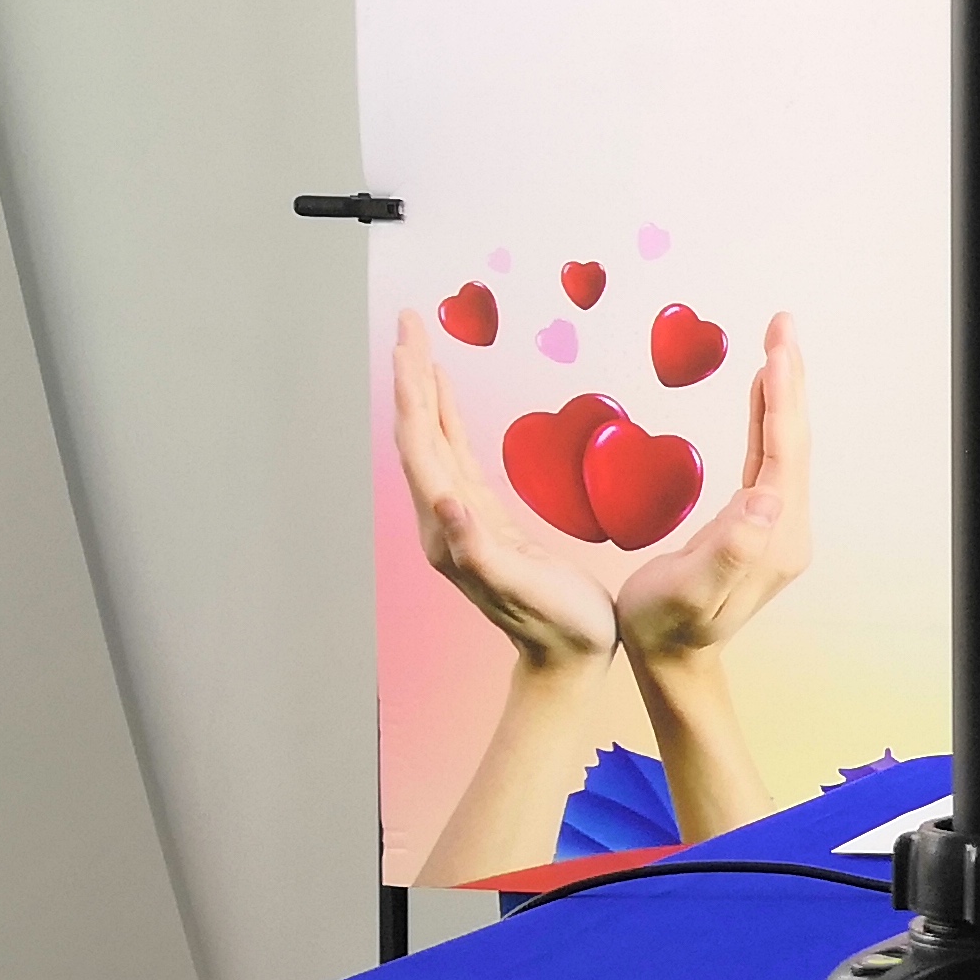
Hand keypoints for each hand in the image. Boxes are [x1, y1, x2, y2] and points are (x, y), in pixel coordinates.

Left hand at [392, 311, 613, 668]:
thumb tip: (447, 502)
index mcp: (448, 528)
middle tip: (411, 322)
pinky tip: (448, 398)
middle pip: (418, 433)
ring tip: (420, 345)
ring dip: (424, 391)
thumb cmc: (558, 625)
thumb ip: (479, 549)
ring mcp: (460, 516)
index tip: (412, 342)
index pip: (421, 445)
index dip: (413, 391)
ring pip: (434, 439)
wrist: (568, 658)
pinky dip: (448, 418)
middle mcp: (444, 517)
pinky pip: (457, 455)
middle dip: (411, 376)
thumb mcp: (523, 589)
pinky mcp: (483, 517)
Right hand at [617, 316, 812, 661]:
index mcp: (773, 537)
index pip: (783, 455)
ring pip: (784, 445)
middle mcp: (785, 527)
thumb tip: (769, 498)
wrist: (671, 659)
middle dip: (788, 379)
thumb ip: (729, 548)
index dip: (780, 399)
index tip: (777, 348)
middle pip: (793, 441)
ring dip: (781, 393)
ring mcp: (776, 524)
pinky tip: (762, 393)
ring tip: (777, 343)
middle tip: (783, 323)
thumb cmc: (664, 626)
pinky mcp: (760, 522)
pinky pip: (767, 458)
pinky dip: (766, 420)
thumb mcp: (688, 592)